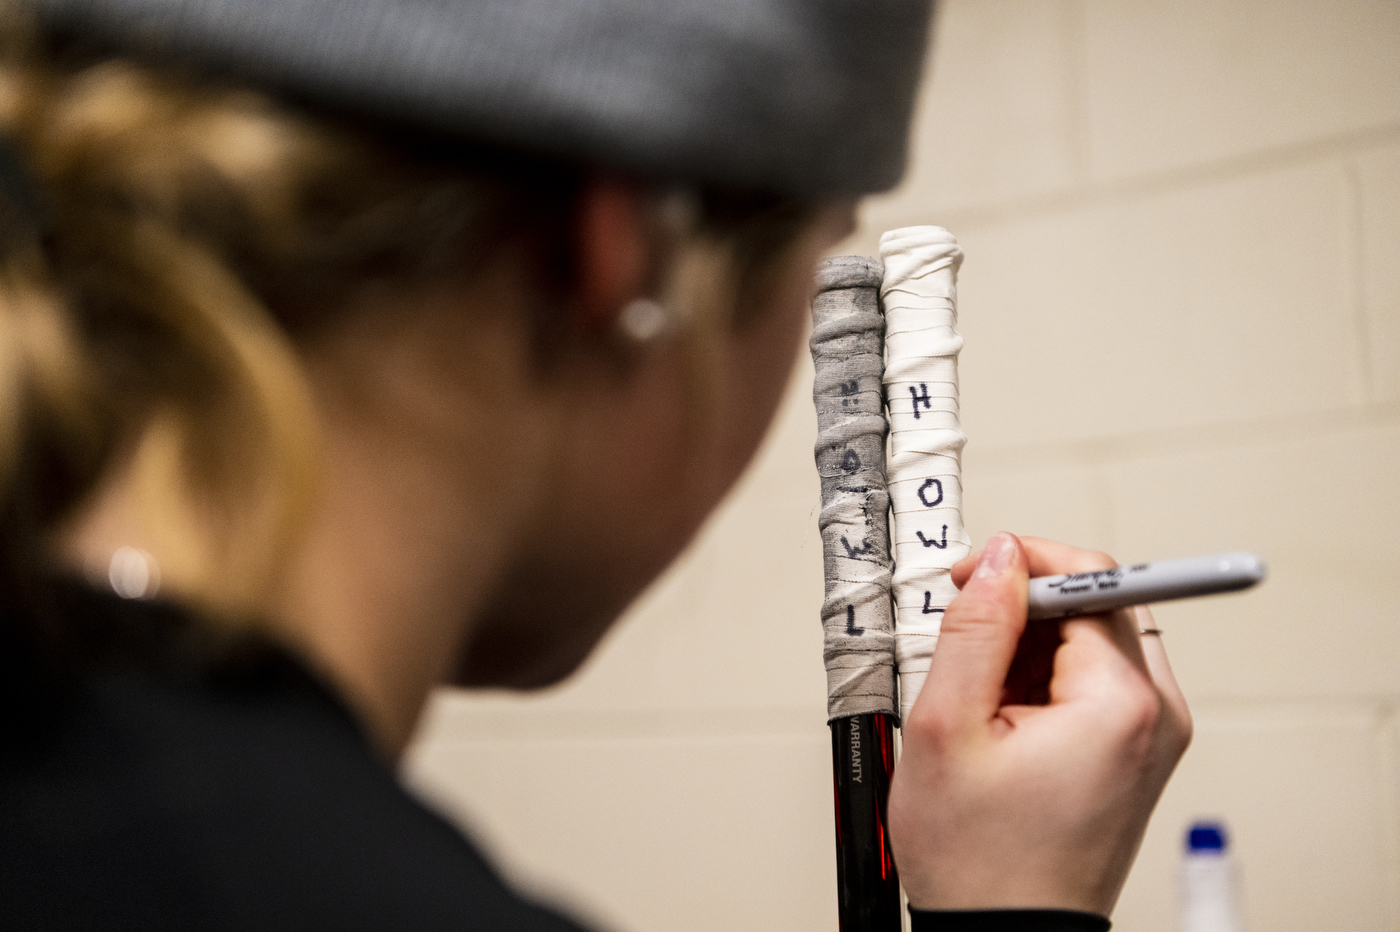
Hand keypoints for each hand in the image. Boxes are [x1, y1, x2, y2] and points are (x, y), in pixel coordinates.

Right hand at [888, 533, 1191, 914]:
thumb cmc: (977, 859)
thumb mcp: (946, 727)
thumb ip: (975, 628)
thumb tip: (1002, 557)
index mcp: (1122, 705)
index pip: (1092, 579)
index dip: (1024, 564)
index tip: (971, 579)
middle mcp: (1158, 715)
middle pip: (1098, 604)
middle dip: (1025, 607)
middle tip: (965, 642)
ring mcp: (1154, 736)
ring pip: (1094, 639)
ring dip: (1032, 644)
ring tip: (980, 697)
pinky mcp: (1138, 751)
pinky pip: (1096, 680)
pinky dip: (1047, 678)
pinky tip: (1002, 716)